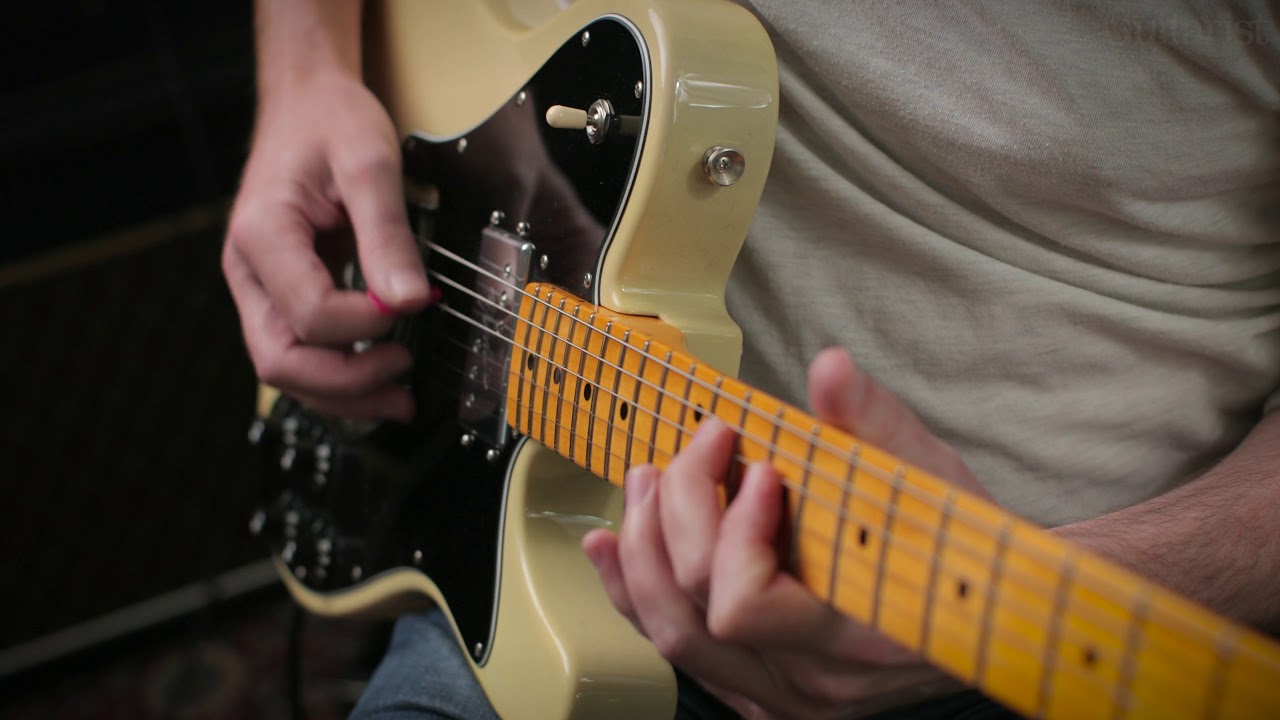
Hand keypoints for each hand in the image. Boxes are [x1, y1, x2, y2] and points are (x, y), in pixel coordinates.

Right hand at [222, 72, 430, 420]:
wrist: (308, 102)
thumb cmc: (331, 122)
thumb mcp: (370, 164)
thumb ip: (388, 234)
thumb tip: (411, 299)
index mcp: (263, 234)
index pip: (310, 312)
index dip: (366, 323)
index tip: (414, 302)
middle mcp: (249, 269)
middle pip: (281, 359)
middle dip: (346, 383)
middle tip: (404, 378)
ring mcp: (261, 286)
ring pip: (286, 367)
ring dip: (343, 393)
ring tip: (400, 397)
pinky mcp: (281, 293)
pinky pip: (301, 349)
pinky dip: (338, 373)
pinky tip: (378, 377)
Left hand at [583, 348, 989, 718]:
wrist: (994, 607)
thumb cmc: (965, 545)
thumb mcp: (929, 476)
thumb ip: (873, 425)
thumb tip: (831, 370)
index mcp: (856, 635)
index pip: (745, 604)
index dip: (732, 530)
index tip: (760, 469)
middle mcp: (813, 683)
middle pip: (695, 614)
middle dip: (674, 518)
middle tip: (694, 451)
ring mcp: (785, 697)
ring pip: (676, 639)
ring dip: (642, 554)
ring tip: (642, 486)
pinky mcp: (766, 693)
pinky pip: (684, 653)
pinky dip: (639, 596)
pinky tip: (613, 550)